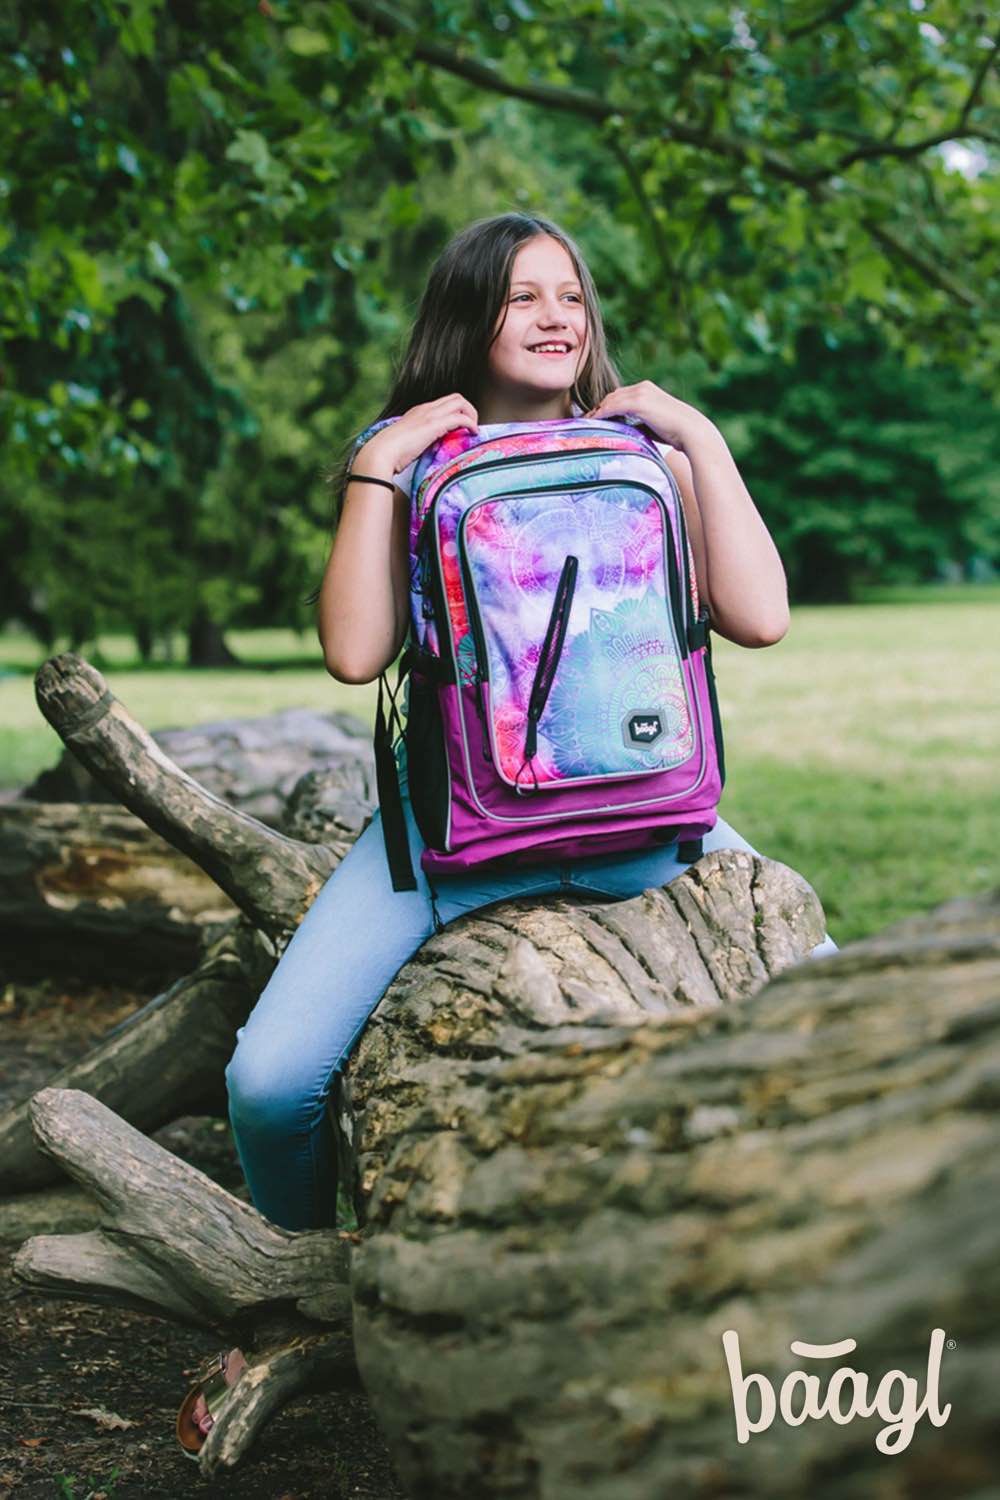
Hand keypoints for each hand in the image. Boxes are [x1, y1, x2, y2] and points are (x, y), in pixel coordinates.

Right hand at [360, 393, 478, 475]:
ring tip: (474, 430)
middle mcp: (425, 408)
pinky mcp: (434, 424)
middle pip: (456, 397)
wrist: (381, 452)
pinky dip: (471, 424)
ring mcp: (430, 414)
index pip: (444, 402)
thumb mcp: (406, 442)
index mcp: (418, 411)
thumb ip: (417, 441)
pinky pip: (460, 417)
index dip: (457, 411)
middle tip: (472, 427)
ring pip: (460, 402)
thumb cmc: (390, 453)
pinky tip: (473, 434)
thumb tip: (422, 451)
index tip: (461, 428)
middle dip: (469, 410)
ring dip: (472, 414)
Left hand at [584, 380, 711, 454]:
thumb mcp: (654, 424)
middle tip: (586, 421)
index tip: (596, 418)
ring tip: (585, 424)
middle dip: (599, 408)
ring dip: (597, 412)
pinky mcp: (639, 402)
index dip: (607, 406)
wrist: (691, 431)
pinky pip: (613, 407)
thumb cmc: (676, 432)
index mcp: (647, 389)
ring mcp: (640, 393)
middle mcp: (642, 387)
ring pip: (610, 400)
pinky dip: (601, 414)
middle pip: (612, 396)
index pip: (620, 395)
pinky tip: (593, 423)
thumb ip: (639, 423)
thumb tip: (624, 432)